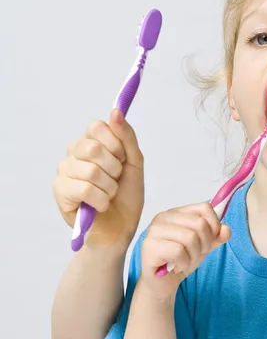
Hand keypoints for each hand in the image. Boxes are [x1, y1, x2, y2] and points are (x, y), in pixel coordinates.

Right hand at [54, 109, 144, 246]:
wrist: (120, 227)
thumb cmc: (126, 195)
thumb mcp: (134, 162)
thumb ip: (127, 137)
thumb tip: (115, 111)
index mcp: (90, 142)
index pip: (97, 126)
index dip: (115, 144)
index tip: (122, 159)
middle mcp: (73, 153)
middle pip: (92, 147)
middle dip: (114, 168)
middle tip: (116, 179)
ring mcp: (64, 172)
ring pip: (90, 170)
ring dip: (109, 187)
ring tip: (109, 194)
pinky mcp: (60, 192)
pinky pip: (83, 189)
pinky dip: (101, 199)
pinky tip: (101, 205)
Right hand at [139, 203, 230, 299]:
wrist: (162, 284)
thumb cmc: (180, 261)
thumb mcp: (203, 247)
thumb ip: (216, 237)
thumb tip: (226, 229)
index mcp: (176, 213)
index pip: (204, 208)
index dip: (214, 225)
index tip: (211, 240)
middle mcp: (163, 218)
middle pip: (200, 223)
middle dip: (205, 244)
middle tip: (195, 254)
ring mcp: (154, 231)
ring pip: (190, 237)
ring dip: (194, 255)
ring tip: (185, 261)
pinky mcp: (150, 247)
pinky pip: (178, 252)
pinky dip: (183, 263)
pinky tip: (176, 267)